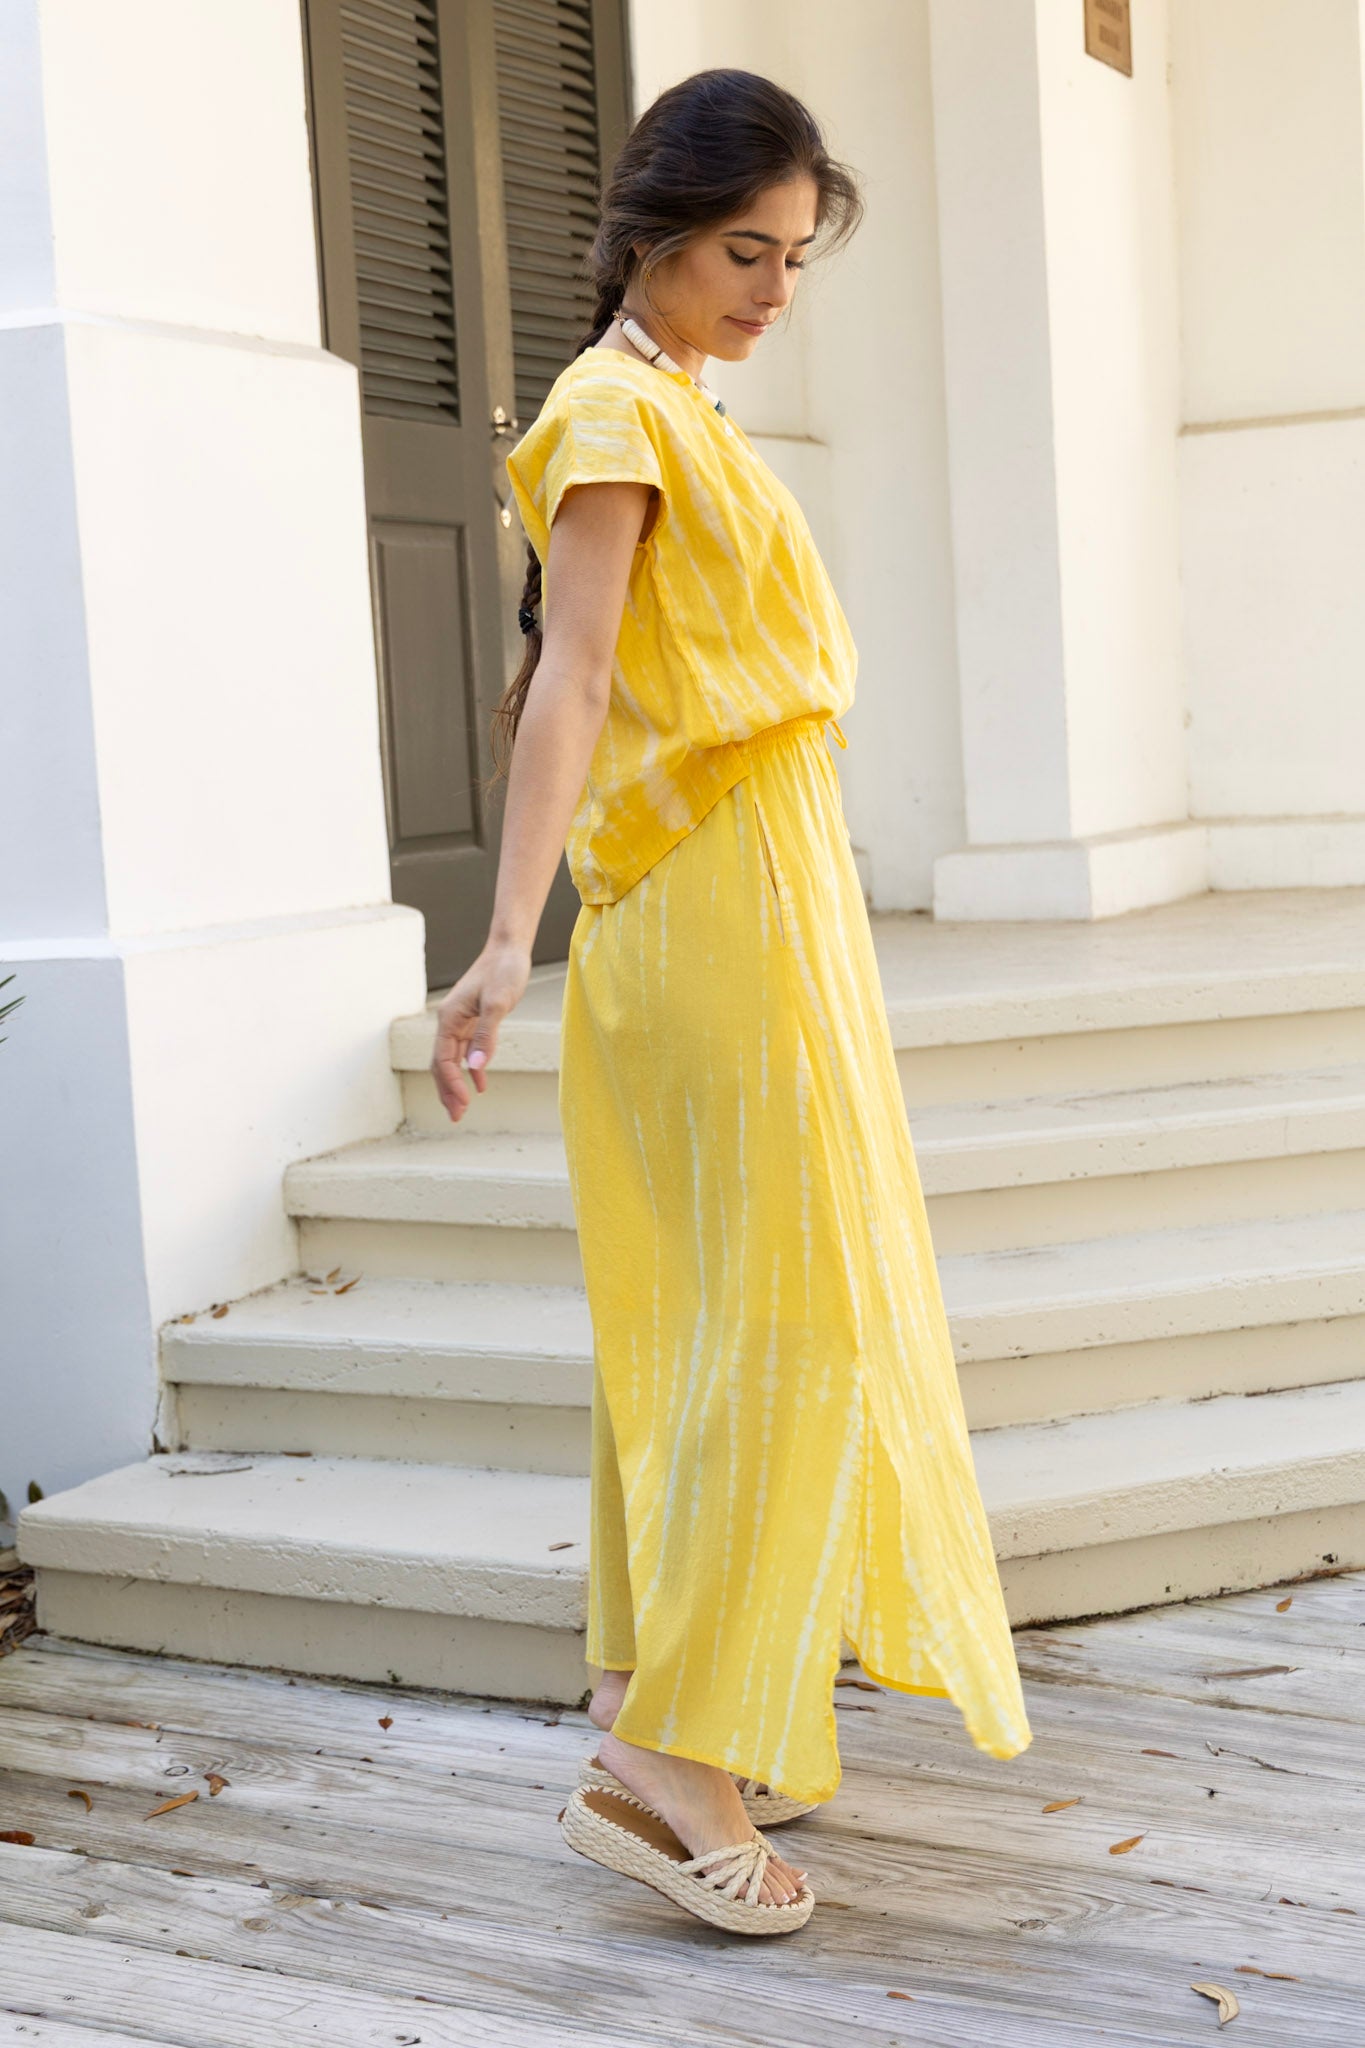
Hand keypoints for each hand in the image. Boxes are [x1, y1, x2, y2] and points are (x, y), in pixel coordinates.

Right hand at [429, 938, 532, 1122]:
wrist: (509, 950)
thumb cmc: (504, 971)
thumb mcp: (498, 1003)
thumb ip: (486, 1035)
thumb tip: (474, 1066)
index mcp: (449, 1018)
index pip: (443, 1059)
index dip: (452, 1083)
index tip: (465, 1102)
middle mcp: (449, 1021)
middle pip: (440, 1064)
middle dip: (447, 1091)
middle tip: (456, 1117)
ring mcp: (459, 1021)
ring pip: (451, 1060)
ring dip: (455, 1084)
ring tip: (461, 1109)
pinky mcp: (472, 1021)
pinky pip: (465, 1051)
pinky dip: (470, 1069)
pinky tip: (480, 1084)